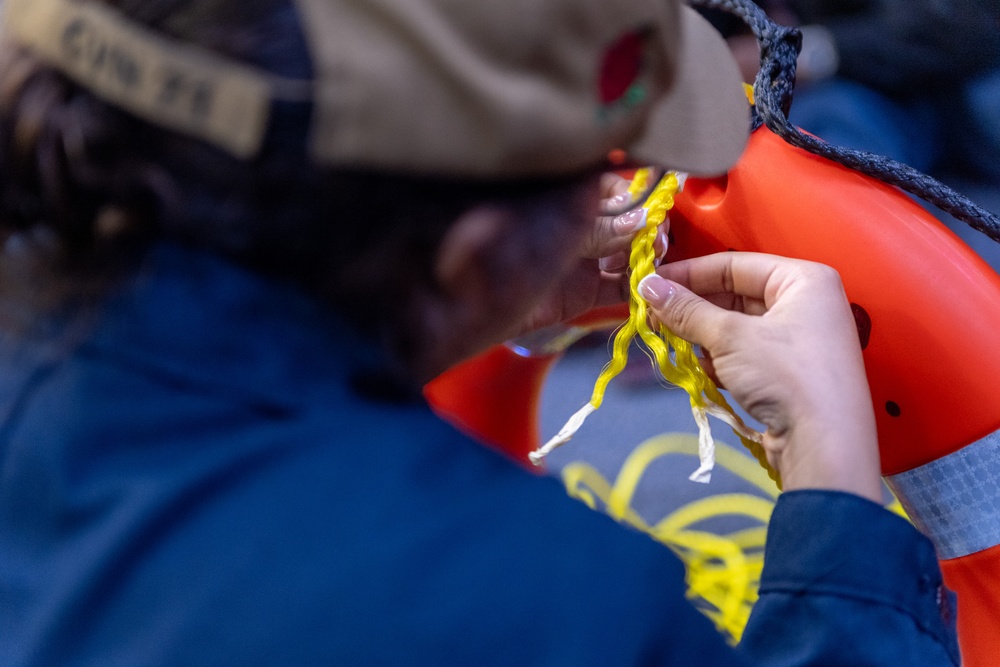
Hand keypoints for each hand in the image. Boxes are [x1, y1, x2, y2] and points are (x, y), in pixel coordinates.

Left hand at [519, 173, 667, 332]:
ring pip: (628, 254)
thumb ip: (597, 228)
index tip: (649, 213)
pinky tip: (646, 287)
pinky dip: (636, 289)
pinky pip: (619, 288)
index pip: (613, 188)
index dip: (635, 199)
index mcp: (568, 200)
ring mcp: (585, 260)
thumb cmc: (505, 253)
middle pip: (627, 222)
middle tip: (655, 243)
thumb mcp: (554, 234)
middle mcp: (580, 227)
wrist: (477, 306)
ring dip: (645, 257)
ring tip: (650, 263)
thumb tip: (640, 221)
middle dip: (646, 230)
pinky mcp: (586, 293)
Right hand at [639, 252, 881, 502]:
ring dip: (705, 336)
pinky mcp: (792, 372)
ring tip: (674, 343)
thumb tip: (647, 285)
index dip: (688, 273)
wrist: (825, 446)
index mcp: (803, 279)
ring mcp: (801, 339)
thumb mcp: (729, 337)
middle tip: (654, 317)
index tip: (650, 284)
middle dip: (694, 308)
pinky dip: (722, 359)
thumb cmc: (785, 375)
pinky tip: (702, 371)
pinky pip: (748, 352)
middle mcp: (806, 302)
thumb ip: (686, 310)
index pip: (734, 264)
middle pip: (736, 294)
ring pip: (739, 326)